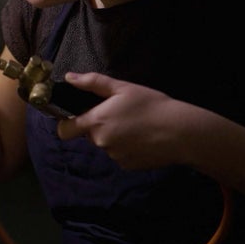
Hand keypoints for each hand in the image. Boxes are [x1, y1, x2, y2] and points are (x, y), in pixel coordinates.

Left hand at [57, 72, 194, 169]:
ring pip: (106, 144)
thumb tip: (69, 77)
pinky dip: (127, 147)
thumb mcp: (122, 88)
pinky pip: (120, 154)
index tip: (77, 116)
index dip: (67, 123)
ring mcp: (114, 156)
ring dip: (114, 136)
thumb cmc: (151, 105)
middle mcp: (101, 143)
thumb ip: (92, 82)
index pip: (64, 130)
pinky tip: (142, 138)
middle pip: (89, 135)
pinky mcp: (128, 166)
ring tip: (135, 125)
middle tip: (120, 113)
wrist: (180, 132)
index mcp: (95, 122)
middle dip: (99, 125)